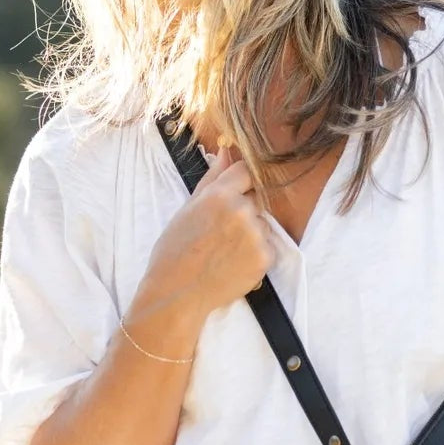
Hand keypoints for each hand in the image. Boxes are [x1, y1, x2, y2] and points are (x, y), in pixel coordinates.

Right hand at [145, 145, 276, 313]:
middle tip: (221, 234)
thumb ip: (212, 179)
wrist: (176, 293)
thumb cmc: (175, 250)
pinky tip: (234, 263)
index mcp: (219, 194)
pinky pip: (268, 247)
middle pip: (257, 199)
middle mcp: (240, 210)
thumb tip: (227, 151)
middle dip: (245, 211)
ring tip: (226, 251)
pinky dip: (256, 254)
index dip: (240, 185)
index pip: (246, 171)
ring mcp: (255, 234)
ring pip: (263, 224)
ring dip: (252, 234)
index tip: (231, 199)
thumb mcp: (188, 208)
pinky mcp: (265, 257)